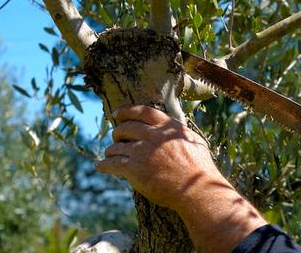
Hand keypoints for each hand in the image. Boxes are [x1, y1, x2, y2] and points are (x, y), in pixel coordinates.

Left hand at [94, 105, 223, 210]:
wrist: (197, 191)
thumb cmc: (200, 168)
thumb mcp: (195, 141)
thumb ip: (180, 132)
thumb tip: (174, 128)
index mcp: (167, 126)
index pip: (142, 111)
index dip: (126, 110)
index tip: (116, 113)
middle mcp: (153, 136)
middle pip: (126, 127)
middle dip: (117, 132)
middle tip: (115, 136)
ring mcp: (142, 152)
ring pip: (117, 146)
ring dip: (111, 150)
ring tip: (109, 154)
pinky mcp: (134, 169)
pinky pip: (112, 164)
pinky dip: (103, 164)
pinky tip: (100, 166)